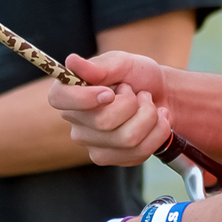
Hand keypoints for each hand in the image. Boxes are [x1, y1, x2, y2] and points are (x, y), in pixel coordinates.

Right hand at [48, 51, 174, 166]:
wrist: (163, 95)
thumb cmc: (137, 76)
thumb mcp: (122, 62)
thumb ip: (99, 65)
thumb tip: (72, 62)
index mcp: (70, 92)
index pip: (59, 99)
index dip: (84, 98)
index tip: (109, 93)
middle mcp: (75, 121)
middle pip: (103, 122)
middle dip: (133, 104)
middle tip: (138, 94)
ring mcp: (92, 144)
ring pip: (127, 139)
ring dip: (149, 117)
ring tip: (150, 106)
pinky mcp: (111, 159)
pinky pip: (140, 151)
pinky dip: (157, 132)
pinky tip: (155, 122)